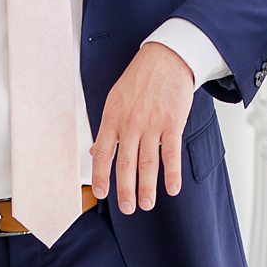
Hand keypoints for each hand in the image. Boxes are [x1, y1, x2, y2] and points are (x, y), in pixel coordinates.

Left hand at [91, 43, 196, 213]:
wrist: (166, 58)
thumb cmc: (140, 79)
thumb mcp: (115, 99)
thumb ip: (107, 128)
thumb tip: (93, 152)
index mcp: (112, 118)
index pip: (102, 153)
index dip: (100, 176)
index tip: (102, 193)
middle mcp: (130, 123)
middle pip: (125, 163)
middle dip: (125, 190)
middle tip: (127, 208)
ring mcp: (152, 124)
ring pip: (148, 162)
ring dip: (147, 187)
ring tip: (147, 204)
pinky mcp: (173, 123)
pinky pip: (171, 153)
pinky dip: (172, 173)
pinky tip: (172, 188)